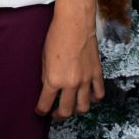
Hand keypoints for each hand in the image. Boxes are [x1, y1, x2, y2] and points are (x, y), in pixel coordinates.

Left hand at [36, 0, 104, 119]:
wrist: (74, 23)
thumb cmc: (55, 36)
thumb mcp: (44, 57)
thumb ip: (47, 75)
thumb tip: (48, 86)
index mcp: (54, 79)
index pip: (46, 103)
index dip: (41, 110)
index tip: (39, 111)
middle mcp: (71, 84)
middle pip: (67, 110)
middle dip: (58, 115)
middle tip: (54, 113)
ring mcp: (86, 80)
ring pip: (84, 107)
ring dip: (77, 110)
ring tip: (71, 108)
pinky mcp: (97, 74)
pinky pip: (99, 94)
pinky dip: (94, 99)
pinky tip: (89, 97)